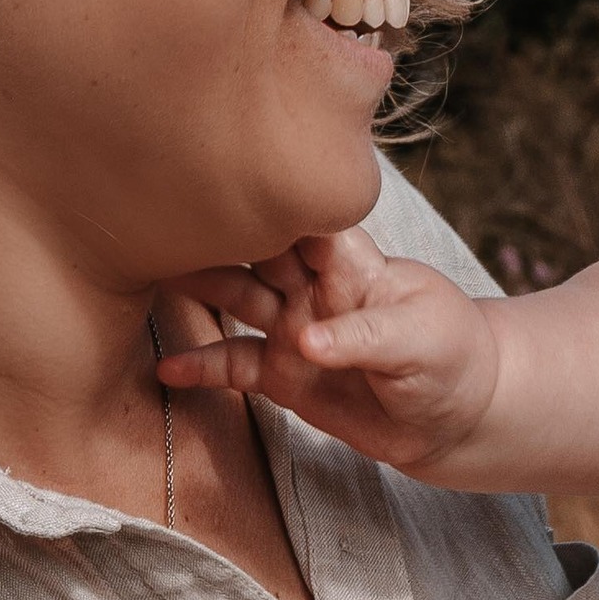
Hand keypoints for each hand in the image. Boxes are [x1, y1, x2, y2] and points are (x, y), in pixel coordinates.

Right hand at [160, 229, 502, 471]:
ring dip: (195, 285)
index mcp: (349, 261)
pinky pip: (233, 364)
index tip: (219, 182)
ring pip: (233, 296)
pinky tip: (166, 369)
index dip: (266, 199)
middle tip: (160, 214)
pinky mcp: (281, 372)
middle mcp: (312, 285)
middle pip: (254, 247)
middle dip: (215, 230)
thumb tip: (303, 342)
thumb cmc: (451, 357)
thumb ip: (364, 336)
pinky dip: (201, 366)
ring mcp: (291, 326)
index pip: (301, 219)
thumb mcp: (421, 341)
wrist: (455, 417)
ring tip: (143, 273)